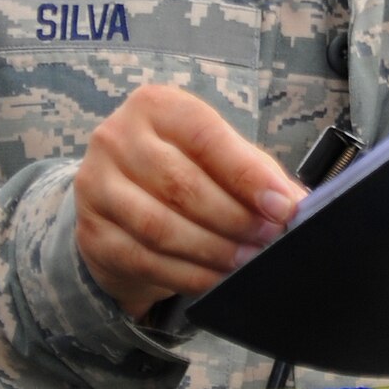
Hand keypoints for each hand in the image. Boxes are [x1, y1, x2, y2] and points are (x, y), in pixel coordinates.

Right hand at [73, 84, 305, 320]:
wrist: (119, 205)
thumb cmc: (181, 170)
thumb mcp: (216, 157)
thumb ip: (254, 173)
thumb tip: (296, 204)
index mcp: (155, 106)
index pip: (206, 137)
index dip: (247, 175)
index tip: (283, 207)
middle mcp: (117, 138)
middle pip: (182, 184)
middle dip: (234, 218)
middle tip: (269, 241)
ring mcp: (96, 186)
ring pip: (161, 227)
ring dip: (212, 251)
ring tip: (247, 262)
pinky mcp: (91, 233)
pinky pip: (145, 260)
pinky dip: (188, 276)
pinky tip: (216, 281)